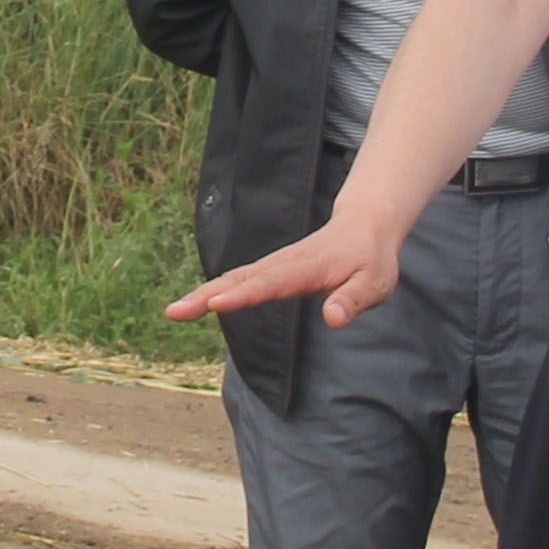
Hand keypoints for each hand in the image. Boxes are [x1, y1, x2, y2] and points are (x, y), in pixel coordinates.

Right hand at [168, 216, 402, 331]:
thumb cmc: (370, 262)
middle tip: (175, 312)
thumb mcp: (374, 283)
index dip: (244, 295)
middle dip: (206, 296)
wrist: (363, 229)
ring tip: (174, 312)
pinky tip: (194, 305)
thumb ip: (353, 300)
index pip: (271, 284)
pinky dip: (213, 292)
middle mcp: (283, 264)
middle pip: (239, 280)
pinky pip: (237, 281)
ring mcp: (272, 265)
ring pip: (232, 279)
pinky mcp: (268, 270)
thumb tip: (333, 319)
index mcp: (307, 268)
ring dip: (202, 295)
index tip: (217, 305)